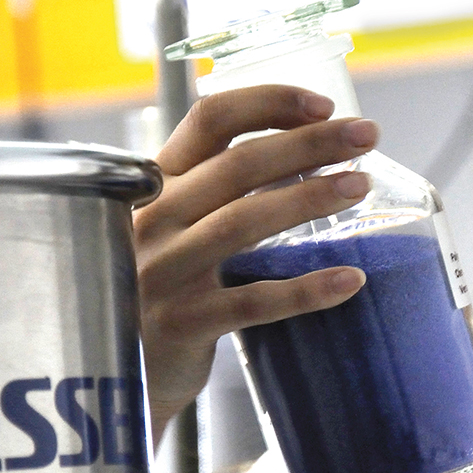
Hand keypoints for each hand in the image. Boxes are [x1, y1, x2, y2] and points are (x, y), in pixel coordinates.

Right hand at [134, 84, 377, 439]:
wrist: (105, 369)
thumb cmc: (156, 288)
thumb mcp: (172, 227)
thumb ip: (218, 191)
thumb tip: (312, 154)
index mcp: (154, 184)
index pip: (209, 120)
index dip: (269, 103)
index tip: (324, 104)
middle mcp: (153, 220)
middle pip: (238, 164)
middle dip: (309, 143)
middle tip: (367, 134)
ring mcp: (163, 272)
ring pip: (243, 222)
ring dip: (308, 198)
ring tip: (361, 186)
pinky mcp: (181, 324)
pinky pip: (252, 302)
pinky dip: (305, 290)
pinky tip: (351, 280)